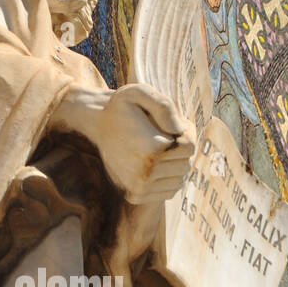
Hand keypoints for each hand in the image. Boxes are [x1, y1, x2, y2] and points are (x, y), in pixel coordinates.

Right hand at [53, 82, 194, 206]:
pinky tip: (155, 164)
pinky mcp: (136, 195)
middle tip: (164, 135)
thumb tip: (179, 131)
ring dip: (174, 165)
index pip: (189, 147)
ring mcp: (140, 187)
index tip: (170, 124)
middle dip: (180, 150)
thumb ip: (164, 106)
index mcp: (152, 149)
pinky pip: (169, 192)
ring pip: (179, 180)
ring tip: (159, 149)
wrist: (98, 124)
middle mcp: (146, 172)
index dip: (185, 132)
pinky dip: (167, 179)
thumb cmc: (122, 106)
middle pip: (185, 165)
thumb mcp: (140, 92)